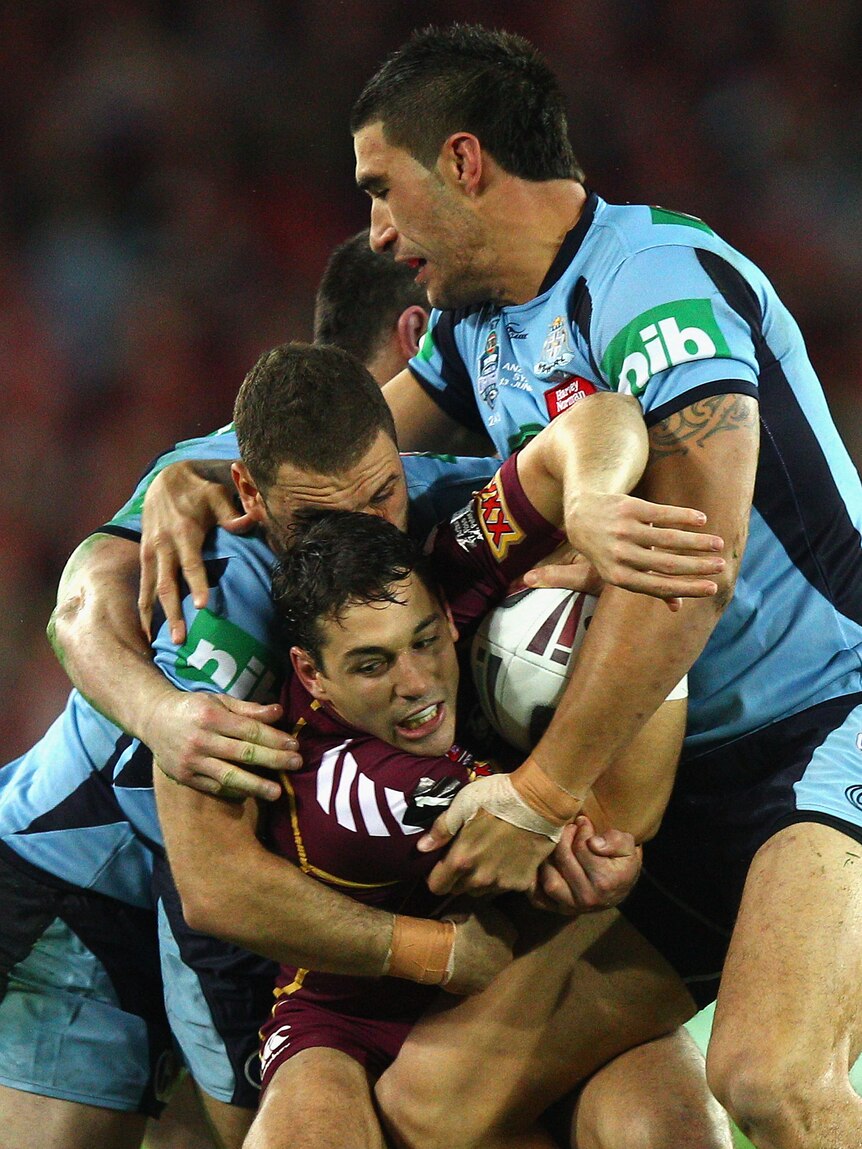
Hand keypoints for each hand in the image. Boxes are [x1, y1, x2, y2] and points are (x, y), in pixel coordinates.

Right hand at [139, 460, 252, 644]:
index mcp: (184, 533)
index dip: (197, 585)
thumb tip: (251, 522)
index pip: (191, 565)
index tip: (202, 607)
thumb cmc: (199, 490)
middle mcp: (163, 546)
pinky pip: (142, 587)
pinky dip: (142, 610)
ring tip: (159, 644)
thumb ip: (233, 513)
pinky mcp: (144, 557)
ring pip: (150, 591)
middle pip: (167, 585)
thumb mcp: (218, 495)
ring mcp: (150, 553)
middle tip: (180, 640)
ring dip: (154, 618)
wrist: (165, 480)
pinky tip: (146, 632)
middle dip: (173, 614)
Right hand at [141, 690, 301, 800]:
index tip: (294, 745)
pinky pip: (214, 787)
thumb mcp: (219, 701)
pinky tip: (251, 793)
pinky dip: (234, 791)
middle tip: (297, 764)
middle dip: (273, 760)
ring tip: (277, 793)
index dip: (274, 739)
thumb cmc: (194, 708)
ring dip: (255, 785)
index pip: (249, 730)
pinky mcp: (184, 777)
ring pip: (228, 776)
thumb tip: (278, 712)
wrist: (154, 719)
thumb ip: (249, 709)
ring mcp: (191, 761)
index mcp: (211, 717)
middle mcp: (200, 740)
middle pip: (243, 753)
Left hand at [418, 805, 555, 897]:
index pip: (436, 886)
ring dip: (479, 879)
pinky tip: (507, 857)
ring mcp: (502, 884)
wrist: (540, 802)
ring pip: (481, 891)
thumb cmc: (497, 797)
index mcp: (461, 860)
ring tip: (486, 856)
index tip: (441, 863)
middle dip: (457, 877)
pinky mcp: (522, 883)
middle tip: (465, 855)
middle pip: (458, 890)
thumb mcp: (463, 804)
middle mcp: (480, 879)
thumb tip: (422, 847)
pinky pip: (504, 887)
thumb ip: (441, 829)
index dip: (435, 876)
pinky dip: (502, 877)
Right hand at [443, 905, 517, 994]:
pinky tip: (458, 967)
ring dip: (480, 961)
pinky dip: (470, 974)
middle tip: (471, 941)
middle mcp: (508, 955)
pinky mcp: (480, 988)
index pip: (507, 930)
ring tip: (463, 955)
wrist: (442, 950)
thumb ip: (487, 906)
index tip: (480, 927)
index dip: (493, 928)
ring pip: (489, 966)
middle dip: (489, 947)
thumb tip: (488, 903)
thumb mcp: (475, 904)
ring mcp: (495, 974)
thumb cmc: (459, 922)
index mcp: (510, 933)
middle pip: (500, 950)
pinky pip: (477, 979)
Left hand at [529, 491, 724, 605]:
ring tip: (717, 544)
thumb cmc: (608, 549)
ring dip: (697, 542)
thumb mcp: (619, 571)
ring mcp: (623, 530)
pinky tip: (702, 520)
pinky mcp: (628, 508)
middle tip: (721, 566)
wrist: (581, 515)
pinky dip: (684, 517)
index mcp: (618, 577)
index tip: (712, 588)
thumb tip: (677, 607)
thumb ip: (648, 585)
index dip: (688, 588)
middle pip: (667, 564)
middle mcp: (620, 555)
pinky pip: (662, 513)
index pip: (659, 587)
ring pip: (668, 538)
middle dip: (698, 567)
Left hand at [533, 817, 641, 913]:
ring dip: (549, 857)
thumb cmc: (622, 861)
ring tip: (557, 844)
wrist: (620, 886)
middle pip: (564, 859)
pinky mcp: (557, 908)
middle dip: (564, 837)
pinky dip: (533, 882)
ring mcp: (571, 906)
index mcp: (606, 882)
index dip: (582, 829)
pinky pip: (537, 897)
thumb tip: (593, 843)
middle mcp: (588, 898)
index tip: (583, 822)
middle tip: (568, 828)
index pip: (582, 848)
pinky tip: (539, 864)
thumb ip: (615, 841)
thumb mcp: (628, 846)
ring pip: (549, 879)